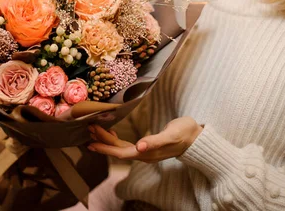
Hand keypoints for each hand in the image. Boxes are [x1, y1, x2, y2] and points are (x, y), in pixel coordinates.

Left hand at [87, 117, 202, 162]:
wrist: (197, 137)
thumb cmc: (185, 133)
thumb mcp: (171, 135)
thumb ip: (155, 141)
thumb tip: (140, 147)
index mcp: (147, 153)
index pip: (121, 152)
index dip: (106, 147)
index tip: (91, 140)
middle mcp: (144, 154)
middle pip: (118, 150)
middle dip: (102, 142)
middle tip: (88, 130)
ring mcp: (145, 151)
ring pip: (121, 148)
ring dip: (107, 140)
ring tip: (94, 131)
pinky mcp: (147, 146)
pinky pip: (127, 144)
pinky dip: (116, 139)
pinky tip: (111, 132)